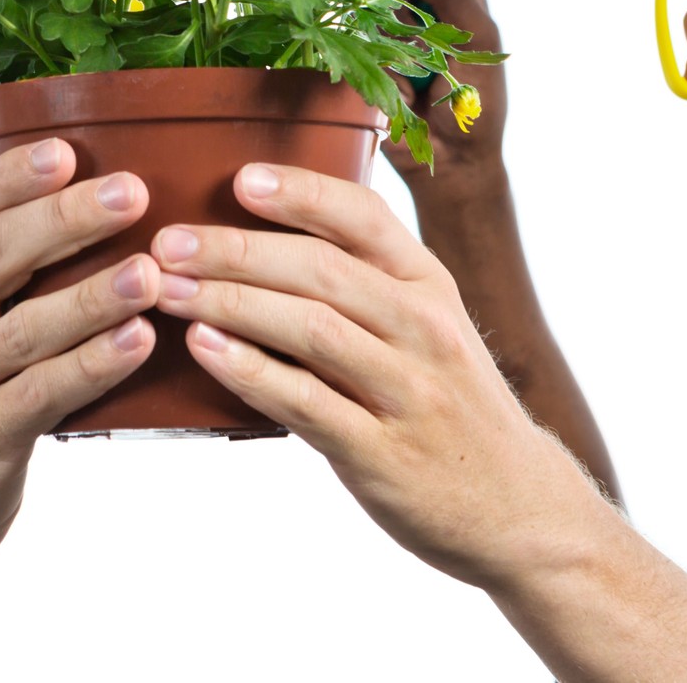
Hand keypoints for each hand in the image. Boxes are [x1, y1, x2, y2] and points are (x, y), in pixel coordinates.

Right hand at [0, 141, 158, 575]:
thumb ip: (6, 268)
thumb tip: (95, 192)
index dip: (13, 175)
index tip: (67, 150)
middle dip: (68, 218)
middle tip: (134, 193)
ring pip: (25, 327)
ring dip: (91, 296)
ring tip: (150, 273)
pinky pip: (40, 395)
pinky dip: (92, 366)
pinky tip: (138, 343)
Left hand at [152, 163, 594, 589]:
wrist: (519, 508)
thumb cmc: (450, 403)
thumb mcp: (431, 326)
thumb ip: (366, 283)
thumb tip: (263, 234)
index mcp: (430, 284)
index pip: (364, 217)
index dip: (300, 191)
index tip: (239, 178)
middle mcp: (424, 328)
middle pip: (320, 269)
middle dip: (235, 249)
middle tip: (169, 242)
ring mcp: (408, 391)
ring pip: (309, 328)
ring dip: (229, 303)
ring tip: (168, 290)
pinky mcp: (382, 453)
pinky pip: (305, 402)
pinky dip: (249, 371)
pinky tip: (204, 349)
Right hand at [382, 0, 506, 197]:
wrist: (453, 158)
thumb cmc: (478, 102)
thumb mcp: (480, 39)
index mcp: (458, 6)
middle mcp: (425, 19)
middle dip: (412, 10)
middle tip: (431, 41)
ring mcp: (396, 43)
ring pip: (382, 16)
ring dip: (404, 45)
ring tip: (424, 76)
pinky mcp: (373, 66)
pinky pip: (369, 51)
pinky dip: (392, 71)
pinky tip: (408, 92)